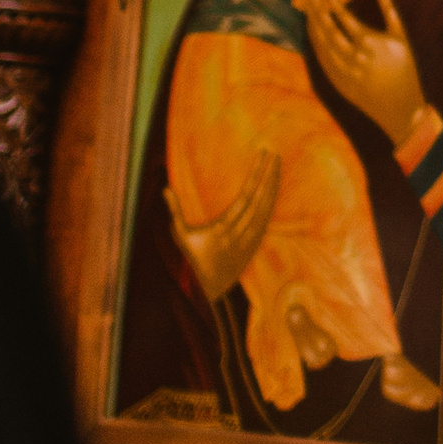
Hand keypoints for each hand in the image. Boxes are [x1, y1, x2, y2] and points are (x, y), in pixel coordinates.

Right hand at [169, 147, 279, 304]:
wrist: (210, 288)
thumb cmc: (194, 257)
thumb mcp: (180, 235)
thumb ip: (175, 211)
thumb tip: (166, 189)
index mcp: (223, 228)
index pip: (245, 197)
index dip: (255, 176)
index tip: (261, 158)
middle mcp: (240, 233)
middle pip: (259, 200)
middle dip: (267, 176)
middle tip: (274, 155)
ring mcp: (251, 239)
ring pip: (267, 209)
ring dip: (273, 187)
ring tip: (276, 166)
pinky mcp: (256, 244)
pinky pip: (268, 220)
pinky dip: (272, 203)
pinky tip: (275, 189)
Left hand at [308, 0, 428, 148]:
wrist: (401, 108)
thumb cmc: (405, 68)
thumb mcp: (401, 35)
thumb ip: (388, 5)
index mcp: (370, 41)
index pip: (342, 13)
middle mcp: (353, 56)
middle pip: (327, 26)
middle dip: (316, 4)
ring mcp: (343, 71)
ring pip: (321, 43)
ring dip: (312, 22)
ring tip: (307, 4)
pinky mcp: (338, 82)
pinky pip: (321, 58)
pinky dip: (315, 42)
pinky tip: (313, 29)